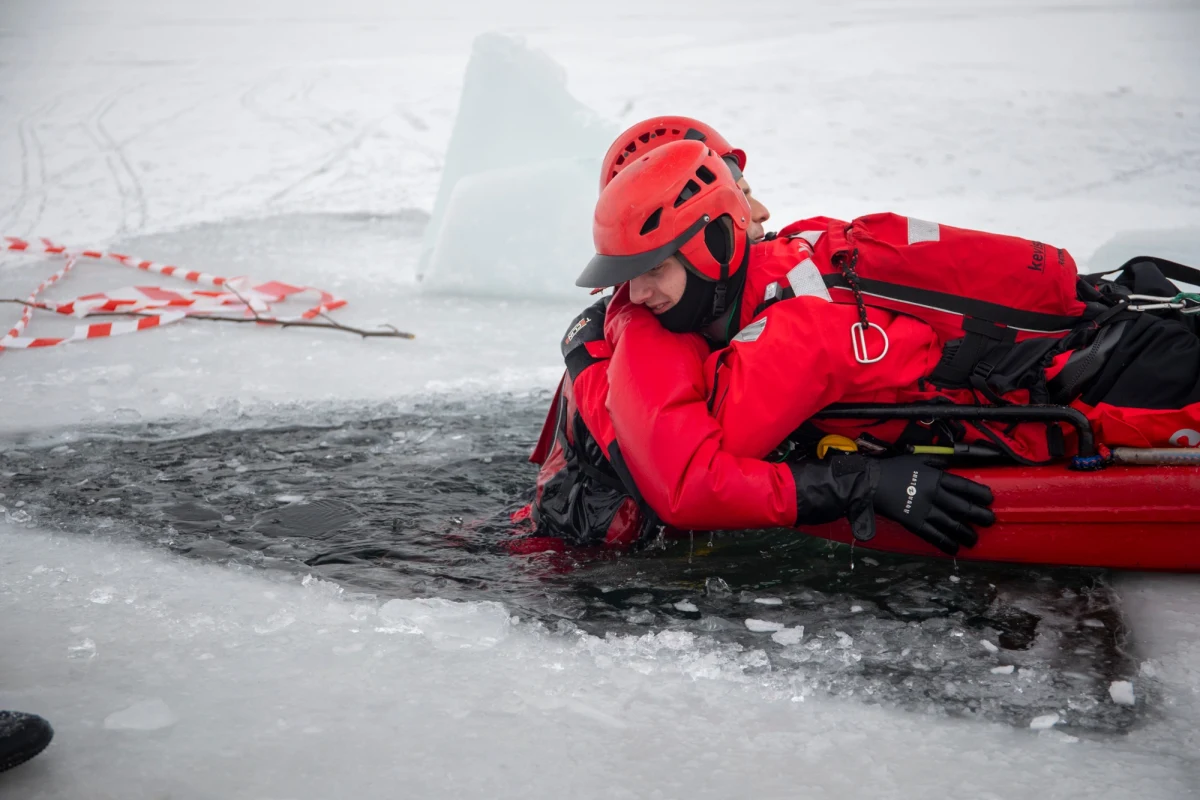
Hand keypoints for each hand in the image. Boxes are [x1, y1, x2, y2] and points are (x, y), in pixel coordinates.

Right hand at [788, 455, 994, 555]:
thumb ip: (935, 462)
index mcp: (936, 477)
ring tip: (974, 539)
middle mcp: (934, 494)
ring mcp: (924, 510)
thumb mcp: (916, 459)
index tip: (989, 499)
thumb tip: (949, 464)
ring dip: (966, 533)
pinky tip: (954, 548)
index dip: (979, 494)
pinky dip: (945, 543)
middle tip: (990, 521)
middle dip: (979, 516)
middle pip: (963, 507)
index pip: (964, 486)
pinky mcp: (913, 523)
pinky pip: (933, 535)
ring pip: (952, 524)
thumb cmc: (891, 469)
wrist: (869, 483)